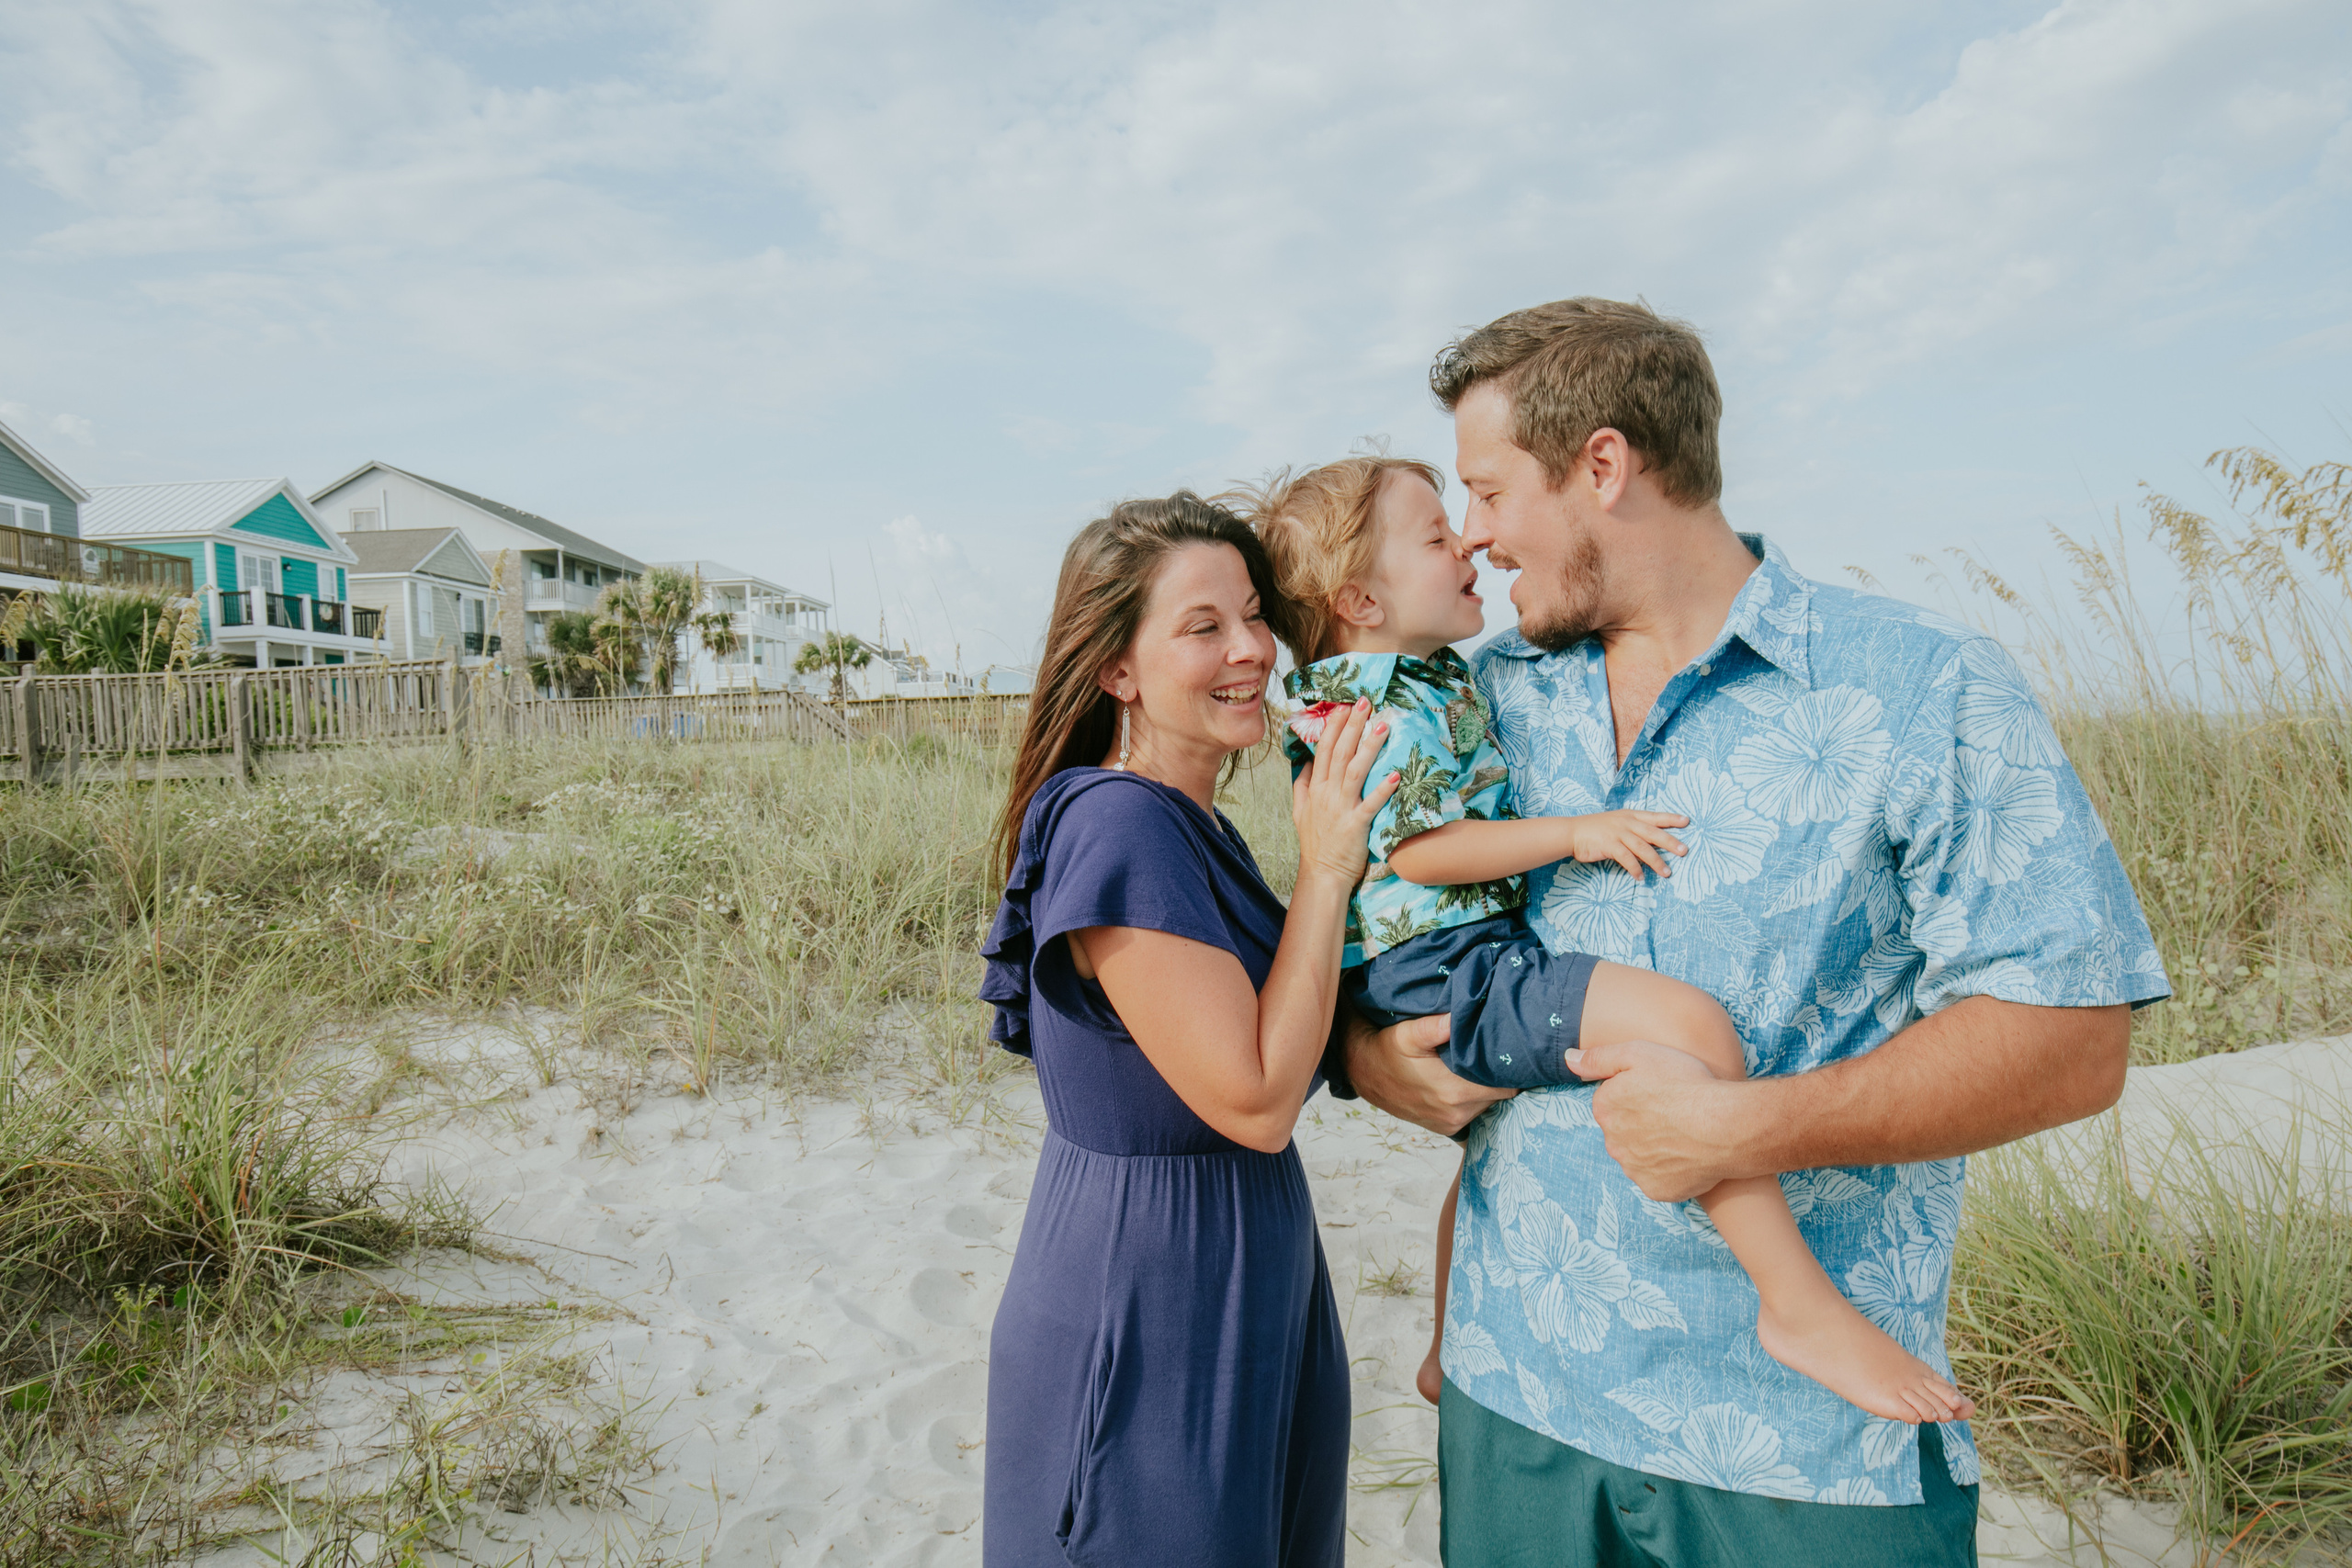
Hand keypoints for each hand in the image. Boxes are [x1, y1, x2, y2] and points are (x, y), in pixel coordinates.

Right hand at [1293, 698, 1398, 887]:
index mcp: (1316, 789)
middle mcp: (1328, 794)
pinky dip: (1382, 790)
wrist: (1322, 874)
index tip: (1344, 707)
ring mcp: (1341, 809)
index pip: (1323, 750)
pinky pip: (1371, 804)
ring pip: (1355, 771)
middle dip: (1353, 726)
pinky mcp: (1356, 825)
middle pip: (1340, 753)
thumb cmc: (1316, 844)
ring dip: (1369, 747)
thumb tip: (1305, 763)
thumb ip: (1302, 785)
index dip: (1334, 727)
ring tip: (1383, 725)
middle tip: (1365, 702)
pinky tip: (1395, 776)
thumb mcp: (1300, 812)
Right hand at [1345, 1009, 1512, 1136]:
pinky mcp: (1444, 1129)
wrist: (1362, 1073)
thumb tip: (1461, 1014)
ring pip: (1487, 1105)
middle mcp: (1456, 1113)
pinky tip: (1462, 1082)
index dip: (1508, 1069)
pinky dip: (1472, 1100)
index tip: (1505, 1052)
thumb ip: (1437, 1025)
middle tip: (1491, 1055)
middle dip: (1497, 1076)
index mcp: (1455, 1091)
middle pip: (1499, 1096)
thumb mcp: (1409, 1033)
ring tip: (1474, 1067)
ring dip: (1485, 1088)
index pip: (1506, 1086)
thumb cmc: (1387, 1049)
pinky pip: (1472, 1114)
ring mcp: (1450, 1124)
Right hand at [1567, 810, 1689, 878]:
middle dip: (1670, 842)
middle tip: (1684, 851)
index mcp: (1630, 815)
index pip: (1655, 816)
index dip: (1671, 818)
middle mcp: (1626, 823)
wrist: (1572, 832)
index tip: (1687, 821)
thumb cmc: (1595, 829)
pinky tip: (1640, 877)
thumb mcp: (1616, 822)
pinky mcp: (1609, 845)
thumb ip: (1633, 828)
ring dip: (1656, 861)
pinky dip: (1635, 869)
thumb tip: (1651, 840)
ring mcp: (1618, 833)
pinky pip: (1626, 859)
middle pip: (1653, 833)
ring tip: (1667, 873)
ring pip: (1643, 848)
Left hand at [1567, 1039, 1751, 1200]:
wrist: (1726, 1126)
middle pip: (1623, 1132)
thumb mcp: (1639, 1053)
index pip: (1612, 1102)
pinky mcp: (1656, 1190)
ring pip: (1639, 1157)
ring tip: (1684, 1134)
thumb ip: (1599, 1057)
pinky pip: (1658, 1179)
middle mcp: (1612, 1143)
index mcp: (1604, 1109)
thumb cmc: (1685, 1084)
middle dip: (1642, 1124)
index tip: (1659, 1092)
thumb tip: (1568, 1059)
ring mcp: (1634, 1170)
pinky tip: (1688, 1156)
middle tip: (1674, 1113)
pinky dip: (1671, 1170)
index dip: (1637, 1095)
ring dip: (1655, 1148)